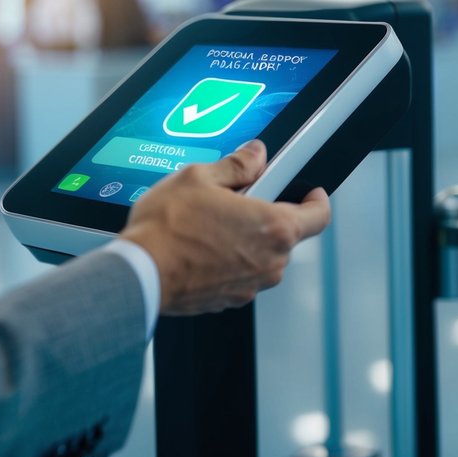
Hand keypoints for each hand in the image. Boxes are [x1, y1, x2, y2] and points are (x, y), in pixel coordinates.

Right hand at [119, 140, 330, 315]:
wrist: (138, 273)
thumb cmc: (167, 229)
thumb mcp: (200, 177)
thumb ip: (237, 165)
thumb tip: (255, 156)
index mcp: (274, 228)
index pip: (319, 215)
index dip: (316, 200)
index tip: (309, 191)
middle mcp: (270, 261)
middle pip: (286, 234)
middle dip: (267, 216)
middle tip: (240, 200)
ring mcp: (251, 285)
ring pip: (262, 256)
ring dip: (247, 240)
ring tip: (213, 224)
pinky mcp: (230, 300)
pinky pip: (241, 275)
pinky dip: (230, 261)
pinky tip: (202, 247)